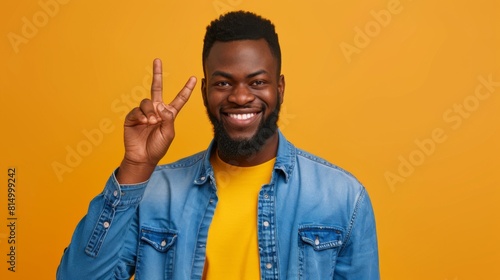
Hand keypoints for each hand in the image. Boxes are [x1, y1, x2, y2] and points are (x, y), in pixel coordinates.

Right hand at [116, 59, 196, 183]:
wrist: (143, 157)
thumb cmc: (158, 147)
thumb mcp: (168, 133)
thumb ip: (168, 119)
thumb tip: (161, 106)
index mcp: (169, 114)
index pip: (179, 99)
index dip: (186, 89)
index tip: (194, 78)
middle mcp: (156, 110)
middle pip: (157, 88)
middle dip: (157, 74)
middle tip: (157, 60)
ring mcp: (144, 112)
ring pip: (147, 101)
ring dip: (150, 112)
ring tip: (151, 122)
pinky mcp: (133, 117)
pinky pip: (137, 110)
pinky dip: (141, 116)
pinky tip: (143, 123)